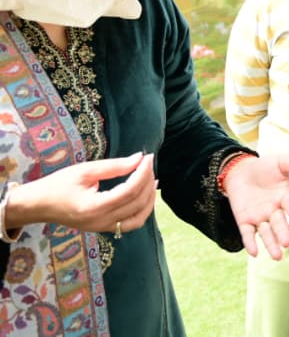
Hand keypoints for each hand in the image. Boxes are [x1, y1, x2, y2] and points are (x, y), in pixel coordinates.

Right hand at [6, 153, 156, 234]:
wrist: (38, 205)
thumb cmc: (57, 185)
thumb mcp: (85, 171)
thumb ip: (114, 166)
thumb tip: (140, 159)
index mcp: (94, 207)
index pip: (130, 191)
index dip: (143, 173)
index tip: (149, 157)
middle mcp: (100, 222)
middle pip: (137, 203)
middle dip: (148, 182)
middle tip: (148, 164)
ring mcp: (102, 228)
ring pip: (139, 218)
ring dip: (149, 198)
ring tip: (151, 179)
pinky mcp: (103, 229)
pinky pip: (130, 223)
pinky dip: (142, 209)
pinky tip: (143, 194)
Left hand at [223, 154, 288, 259]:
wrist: (240, 171)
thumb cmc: (264, 167)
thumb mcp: (281, 162)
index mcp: (284, 197)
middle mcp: (274, 210)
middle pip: (279, 224)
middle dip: (283, 233)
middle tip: (286, 243)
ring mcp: (260, 217)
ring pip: (266, 233)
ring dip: (271, 244)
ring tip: (277, 257)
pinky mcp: (244, 221)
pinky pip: (248, 233)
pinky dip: (250, 243)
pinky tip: (254, 252)